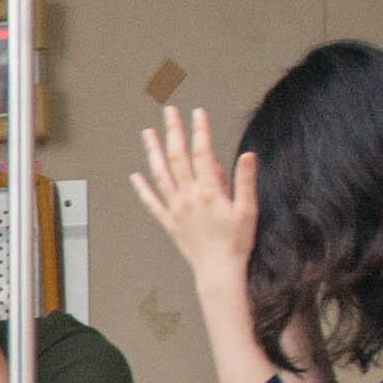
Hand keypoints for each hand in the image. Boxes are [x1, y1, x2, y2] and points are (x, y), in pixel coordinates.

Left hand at [135, 105, 255, 297]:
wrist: (218, 272)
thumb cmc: (236, 242)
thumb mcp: (248, 210)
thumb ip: (245, 181)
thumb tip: (247, 154)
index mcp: (209, 192)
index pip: (202, 153)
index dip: (199, 131)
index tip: (198, 112)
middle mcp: (188, 197)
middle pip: (177, 157)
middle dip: (173, 131)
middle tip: (168, 110)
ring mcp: (176, 209)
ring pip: (160, 175)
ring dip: (152, 152)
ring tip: (147, 132)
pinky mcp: (169, 222)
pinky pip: (151, 203)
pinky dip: (142, 188)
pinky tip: (134, 175)